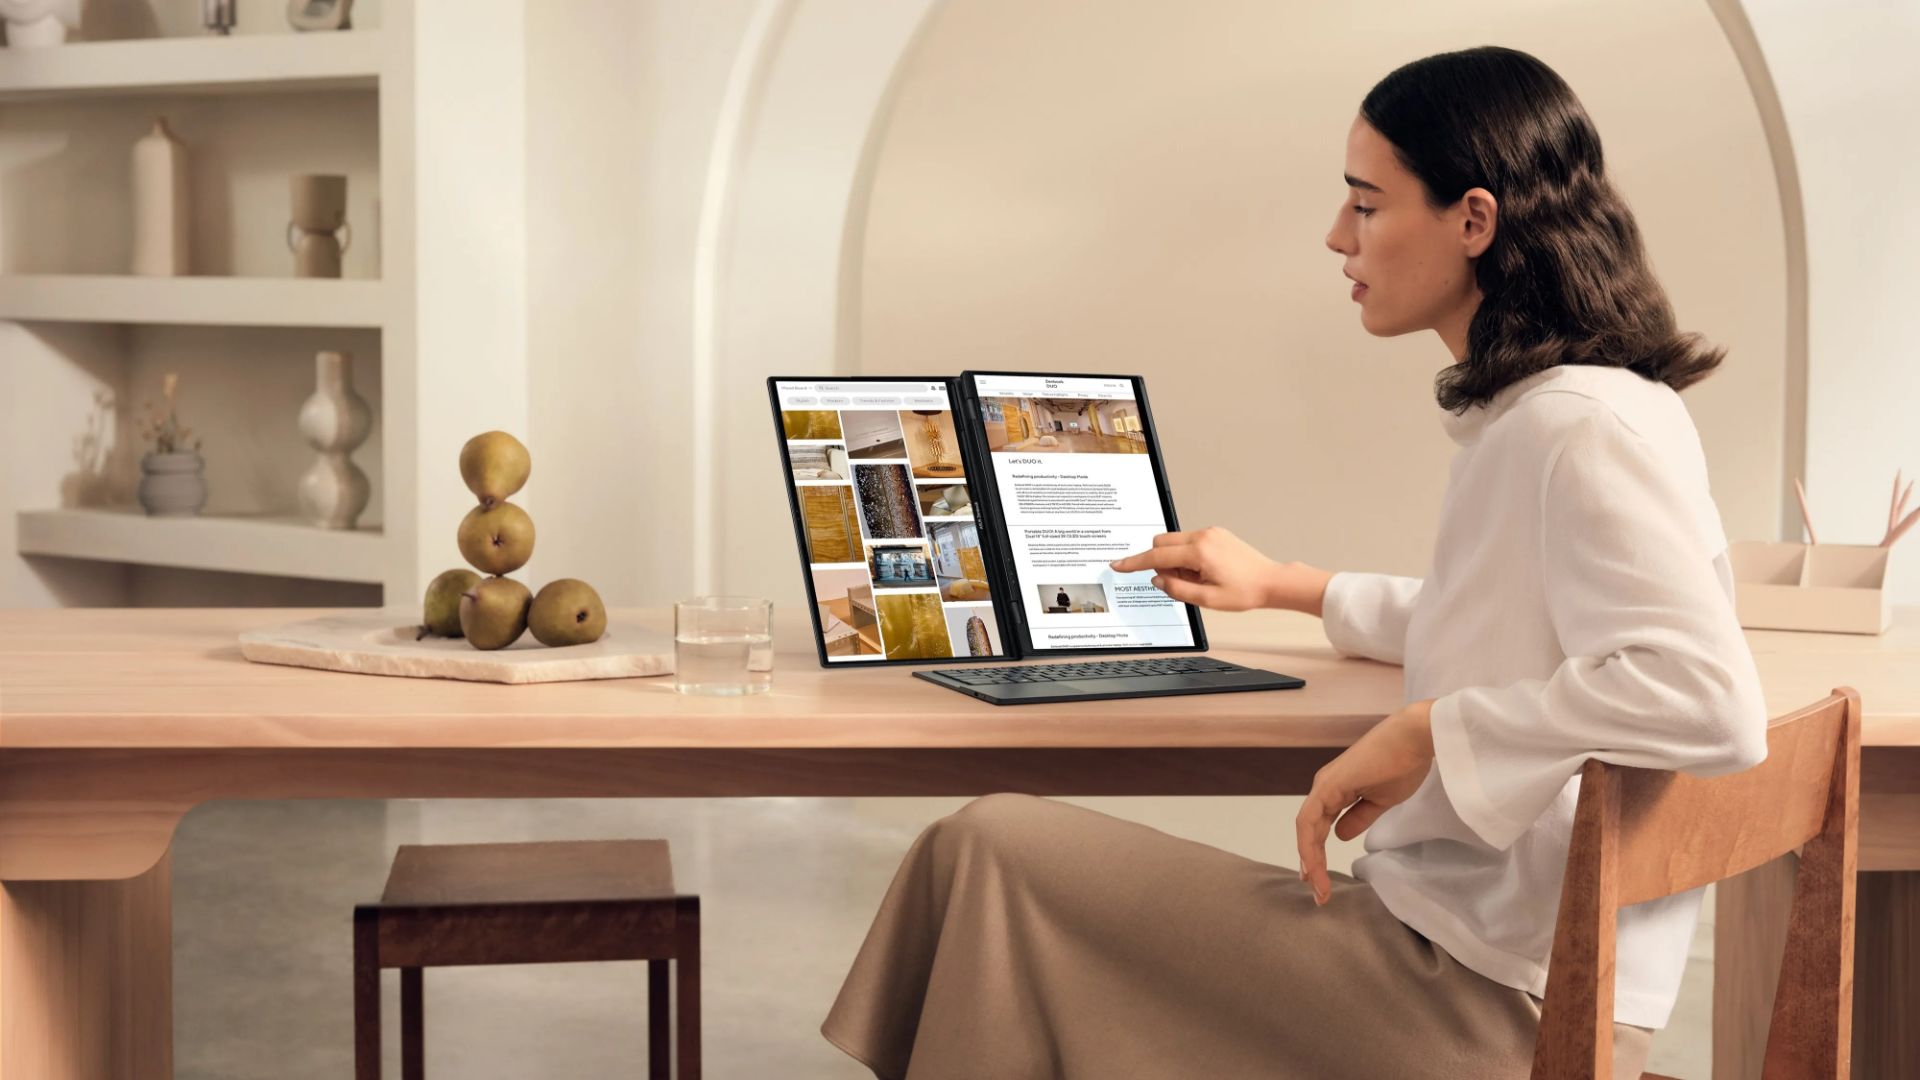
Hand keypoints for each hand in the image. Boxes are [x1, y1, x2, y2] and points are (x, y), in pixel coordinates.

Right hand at [1110, 527, 1325, 611]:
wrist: (1272, 582)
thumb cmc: (1246, 591)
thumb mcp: (1207, 600)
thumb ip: (1177, 589)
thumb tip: (1158, 580)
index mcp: (1199, 552)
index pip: (1156, 556)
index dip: (1134, 562)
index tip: (1118, 564)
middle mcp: (1203, 536)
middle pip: (1161, 543)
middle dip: (1160, 563)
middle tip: (1178, 582)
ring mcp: (1211, 533)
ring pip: (1174, 542)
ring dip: (1174, 560)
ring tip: (1197, 579)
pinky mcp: (1216, 534)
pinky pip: (1189, 541)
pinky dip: (1186, 556)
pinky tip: (1203, 571)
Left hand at [1295, 699, 1436, 904]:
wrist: (1414, 739)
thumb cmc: (1403, 764)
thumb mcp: (1381, 801)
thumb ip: (1359, 817)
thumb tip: (1340, 836)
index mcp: (1336, 791)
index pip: (1319, 828)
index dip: (1317, 855)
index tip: (1322, 883)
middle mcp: (1324, 788)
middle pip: (1310, 831)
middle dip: (1312, 864)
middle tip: (1319, 894)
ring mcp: (1324, 786)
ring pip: (1307, 828)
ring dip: (1310, 859)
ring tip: (1317, 887)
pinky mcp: (1329, 785)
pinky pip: (1310, 819)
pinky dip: (1309, 843)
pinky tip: (1313, 865)